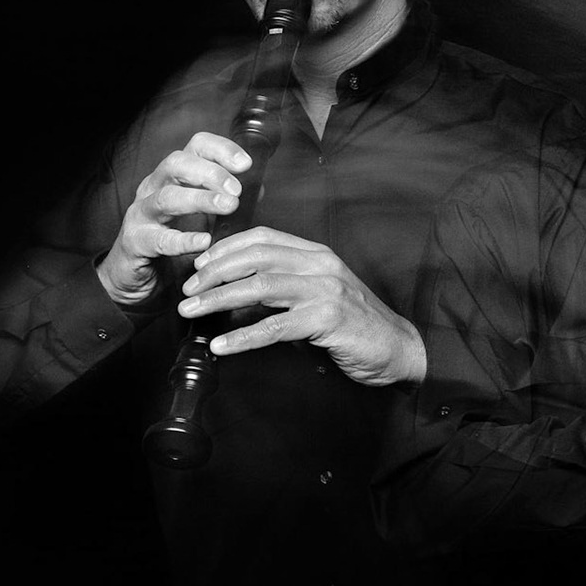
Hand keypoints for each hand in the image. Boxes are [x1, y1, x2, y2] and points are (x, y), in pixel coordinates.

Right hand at [97, 132, 250, 305]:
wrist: (136, 276)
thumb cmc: (171, 240)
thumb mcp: (202, 216)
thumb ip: (225, 200)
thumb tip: (256, 189)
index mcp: (174, 176)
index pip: (196, 147)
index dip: (221, 149)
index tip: (246, 164)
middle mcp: (154, 187)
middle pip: (177, 163)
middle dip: (210, 173)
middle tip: (236, 190)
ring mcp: (141, 213)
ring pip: (166, 197)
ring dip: (200, 199)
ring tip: (228, 206)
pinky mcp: (135, 242)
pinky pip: (158, 238)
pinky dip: (183, 239)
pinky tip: (205, 241)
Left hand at [176, 226, 426, 385]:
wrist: (398, 348)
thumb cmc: (356, 324)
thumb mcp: (322, 293)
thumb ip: (290, 285)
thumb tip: (240, 290)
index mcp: (318, 254)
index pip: (264, 237)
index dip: (227, 248)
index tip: (201, 264)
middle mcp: (321, 265)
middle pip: (255, 258)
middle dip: (214, 272)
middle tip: (187, 290)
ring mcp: (325, 291)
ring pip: (259, 287)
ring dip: (218, 298)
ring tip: (191, 311)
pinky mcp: (327, 320)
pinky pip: (274, 327)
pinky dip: (242, 337)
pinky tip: (222, 346)